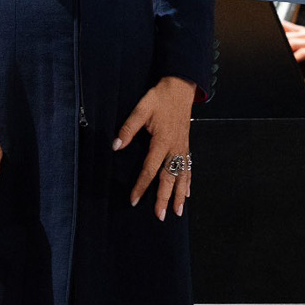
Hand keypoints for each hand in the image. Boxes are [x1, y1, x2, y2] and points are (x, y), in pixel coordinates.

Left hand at [113, 75, 194, 219]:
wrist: (180, 88)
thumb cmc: (159, 98)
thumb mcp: (141, 109)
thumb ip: (128, 128)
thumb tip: (115, 146)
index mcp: (162, 141)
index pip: (150, 169)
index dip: (141, 186)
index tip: (134, 200)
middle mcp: (175, 148)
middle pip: (169, 178)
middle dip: (164, 198)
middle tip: (160, 215)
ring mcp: (183, 148)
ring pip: (182, 176)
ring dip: (180, 195)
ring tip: (177, 212)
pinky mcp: (186, 146)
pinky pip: (189, 168)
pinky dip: (188, 182)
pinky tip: (188, 193)